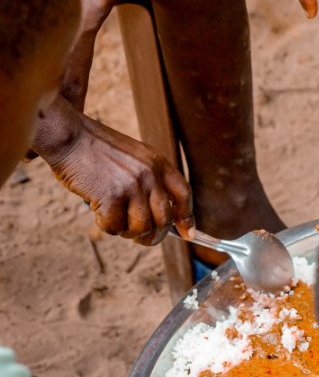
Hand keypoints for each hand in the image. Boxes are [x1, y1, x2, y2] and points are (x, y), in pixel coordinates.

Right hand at [35, 97, 192, 243]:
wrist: (72, 137)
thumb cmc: (98, 150)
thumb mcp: (136, 157)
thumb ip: (149, 180)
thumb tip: (156, 216)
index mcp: (159, 163)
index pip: (183, 194)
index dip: (187, 217)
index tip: (188, 234)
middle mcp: (150, 175)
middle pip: (164, 219)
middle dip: (154, 236)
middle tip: (141, 239)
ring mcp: (132, 186)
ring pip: (141, 228)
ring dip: (128, 232)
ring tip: (115, 220)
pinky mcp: (111, 197)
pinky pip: (114, 227)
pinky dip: (106, 226)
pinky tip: (98, 212)